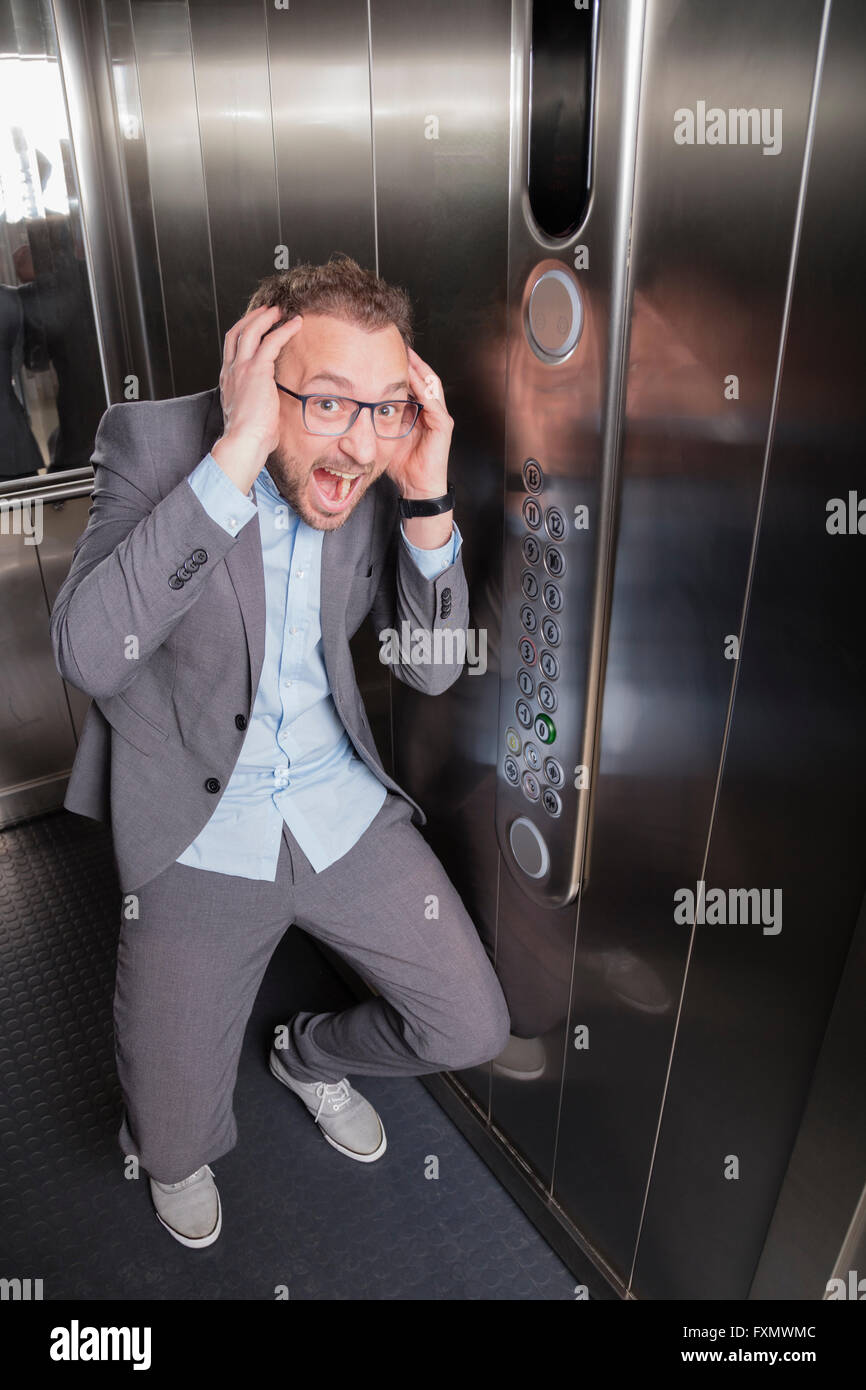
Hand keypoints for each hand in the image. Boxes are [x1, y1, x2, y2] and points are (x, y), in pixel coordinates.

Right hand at [212, 307, 302, 491]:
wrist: (244, 442)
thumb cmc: (250, 437)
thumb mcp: (250, 415)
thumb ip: (256, 404)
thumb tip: (270, 408)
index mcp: (228, 381)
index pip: (232, 348)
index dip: (243, 333)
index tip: (256, 326)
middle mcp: (231, 371)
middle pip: (237, 333)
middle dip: (252, 318)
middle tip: (268, 311)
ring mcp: (241, 368)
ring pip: (251, 331)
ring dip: (267, 318)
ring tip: (282, 312)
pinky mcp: (256, 370)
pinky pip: (271, 341)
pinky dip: (284, 330)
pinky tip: (296, 325)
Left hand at [386, 346, 452, 498]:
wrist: (417, 487)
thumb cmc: (402, 464)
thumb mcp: (384, 434)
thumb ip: (375, 419)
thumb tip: (353, 406)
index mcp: (419, 411)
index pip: (413, 381)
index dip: (402, 365)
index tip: (385, 350)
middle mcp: (432, 410)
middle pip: (424, 377)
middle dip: (411, 359)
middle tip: (397, 342)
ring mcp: (439, 416)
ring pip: (430, 384)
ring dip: (418, 367)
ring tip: (406, 352)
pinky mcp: (443, 425)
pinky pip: (432, 401)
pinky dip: (422, 387)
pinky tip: (412, 376)